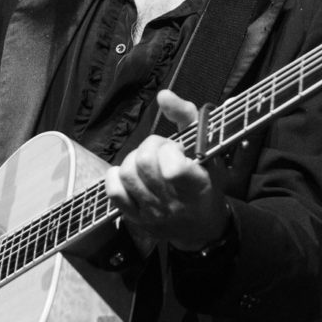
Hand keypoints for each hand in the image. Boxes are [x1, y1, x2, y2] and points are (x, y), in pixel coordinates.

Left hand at [104, 89, 230, 250]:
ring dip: (134, 160)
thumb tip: (163, 95)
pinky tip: (131, 174)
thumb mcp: (208, 147)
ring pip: (127, 174)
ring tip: (148, 162)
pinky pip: (113, 192)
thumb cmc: (208, 182)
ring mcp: (152, 212)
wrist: (203, 226)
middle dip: (150, 147)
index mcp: (196, 186)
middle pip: (143, 163)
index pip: (172, 169)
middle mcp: (173, 203)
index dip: (169, 151)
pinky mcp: (135, 217)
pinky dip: (117, 176)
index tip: (178, 150)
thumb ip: (186, 117)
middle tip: (162, 152)